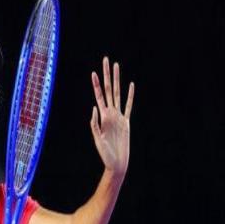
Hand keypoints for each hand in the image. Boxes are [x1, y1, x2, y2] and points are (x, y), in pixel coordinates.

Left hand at [90, 57, 134, 176]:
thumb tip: (95, 109)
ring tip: (117, 66)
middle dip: (107, 75)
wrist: (116, 163)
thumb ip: (95, 125)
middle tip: (106, 60)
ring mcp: (119, 117)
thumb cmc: (105, 154)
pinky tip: (130, 85)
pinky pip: (128, 106)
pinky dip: (130, 96)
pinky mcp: (126, 123)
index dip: (96, 85)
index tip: (94, 72)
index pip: (99, 96)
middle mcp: (110, 114)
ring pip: (118, 94)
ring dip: (117, 80)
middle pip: (108, 90)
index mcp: (102, 117)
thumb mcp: (97, 139)